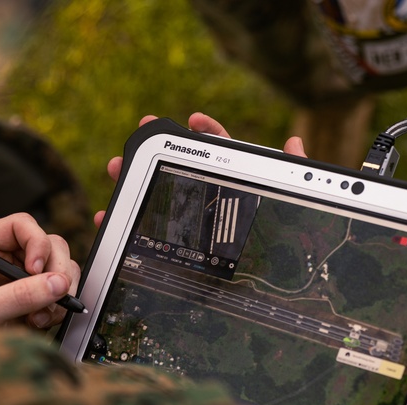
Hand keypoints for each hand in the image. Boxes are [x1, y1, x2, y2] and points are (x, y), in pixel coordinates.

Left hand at [0, 213, 81, 329]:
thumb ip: (19, 296)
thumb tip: (56, 283)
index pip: (21, 225)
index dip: (36, 242)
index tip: (35, 270)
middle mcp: (8, 256)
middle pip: (51, 244)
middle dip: (56, 271)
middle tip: (51, 292)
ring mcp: (27, 275)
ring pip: (63, 266)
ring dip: (59, 293)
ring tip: (39, 314)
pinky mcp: (40, 293)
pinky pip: (65, 289)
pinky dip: (60, 307)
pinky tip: (40, 320)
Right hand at [93, 113, 307, 225]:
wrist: (274, 282)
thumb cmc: (286, 239)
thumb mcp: (293, 205)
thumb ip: (295, 176)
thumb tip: (295, 144)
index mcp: (238, 182)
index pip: (221, 149)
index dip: (208, 132)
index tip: (193, 120)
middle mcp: (209, 197)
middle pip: (179, 166)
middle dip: (155, 150)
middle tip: (138, 136)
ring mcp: (192, 220)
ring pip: (158, 195)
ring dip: (133, 181)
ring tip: (115, 169)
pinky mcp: (179, 244)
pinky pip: (149, 230)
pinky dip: (129, 222)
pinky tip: (110, 217)